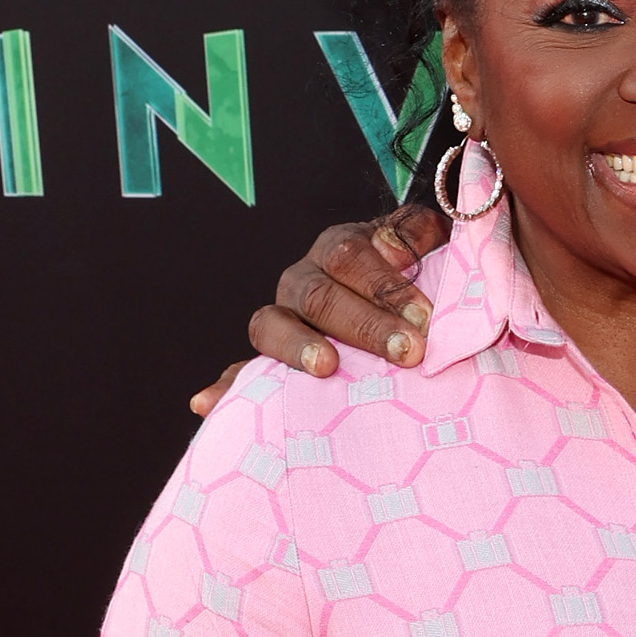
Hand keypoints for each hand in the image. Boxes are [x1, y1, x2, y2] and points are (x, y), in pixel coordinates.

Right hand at [189, 205, 449, 413]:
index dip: (386, 285)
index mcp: (339, 250)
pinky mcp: (268, 361)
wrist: (408, 308)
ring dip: (298, 348)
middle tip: (408, 351)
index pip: (350, 257)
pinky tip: (205, 402)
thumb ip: (417, 235)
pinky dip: (224, 387)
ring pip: (271, 326)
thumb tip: (396, 249)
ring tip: (326, 367)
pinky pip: (239, 373)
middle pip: (319, 296)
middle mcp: (303, 281)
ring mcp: (282, 320)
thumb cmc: (423, 277)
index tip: (424, 316)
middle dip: (366, 325)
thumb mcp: (430, 244)